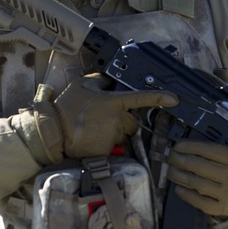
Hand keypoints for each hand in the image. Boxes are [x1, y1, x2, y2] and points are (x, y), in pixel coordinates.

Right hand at [19, 74, 177, 161]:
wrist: (53, 133)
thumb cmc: (66, 108)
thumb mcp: (82, 84)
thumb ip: (100, 79)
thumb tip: (111, 78)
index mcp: (113, 101)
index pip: (141, 97)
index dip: (160, 97)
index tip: (175, 99)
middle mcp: (117, 119)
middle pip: (131, 121)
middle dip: (122, 120)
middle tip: (102, 118)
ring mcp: (113, 135)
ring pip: (123, 134)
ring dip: (114, 131)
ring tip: (95, 129)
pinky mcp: (109, 149)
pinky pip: (115, 145)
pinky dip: (107, 143)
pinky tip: (93, 138)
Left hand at [166, 140, 227, 215]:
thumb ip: (213, 153)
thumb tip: (185, 148)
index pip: (207, 150)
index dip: (189, 147)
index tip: (177, 146)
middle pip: (199, 166)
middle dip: (180, 160)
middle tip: (170, 157)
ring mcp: (226, 194)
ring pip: (197, 183)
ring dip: (179, 176)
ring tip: (171, 171)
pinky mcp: (222, 208)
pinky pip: (200, 201)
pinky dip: (186, 194)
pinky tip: (178, 188)